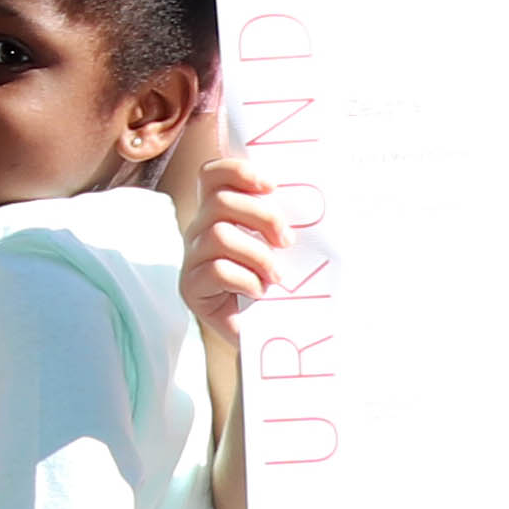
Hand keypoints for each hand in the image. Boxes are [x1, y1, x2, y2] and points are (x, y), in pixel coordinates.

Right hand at [178, 147, 291, 331]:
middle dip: (263, 218)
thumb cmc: (278, 287)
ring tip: (276, 277)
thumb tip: (319, 198)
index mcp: (219, 213)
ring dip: (257, 255)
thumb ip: (283, 222)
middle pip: (220, 201)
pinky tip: (258, 294)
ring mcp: (192, 259)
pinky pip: (215, 269)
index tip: (271, 186)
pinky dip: (245, 280)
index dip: (237, 171)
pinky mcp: (190, 288)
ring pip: (219, 235)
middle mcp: (200, 230)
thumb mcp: (282, 248)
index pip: (212, 175)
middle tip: (287, 242)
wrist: (266, 337)